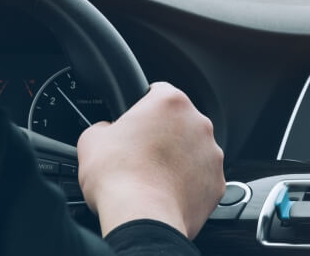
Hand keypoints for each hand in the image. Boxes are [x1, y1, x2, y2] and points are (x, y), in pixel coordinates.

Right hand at [77, 82, 225, 237]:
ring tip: (153, 177)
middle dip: (163, 134)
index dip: (143, 106)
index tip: (134, 121)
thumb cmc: (118, 177)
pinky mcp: (217, 182)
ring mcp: (212, 154)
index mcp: (170, 103)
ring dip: (177, 159)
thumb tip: (106, 131)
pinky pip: (201, 178)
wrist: (142, 218)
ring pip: (193, 150)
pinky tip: (167, 193)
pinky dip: (188, 184)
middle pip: (179, 122)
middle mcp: (199, 124)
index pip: (159, 91)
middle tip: (139, 154)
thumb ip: (104, 126)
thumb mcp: (92, 139)